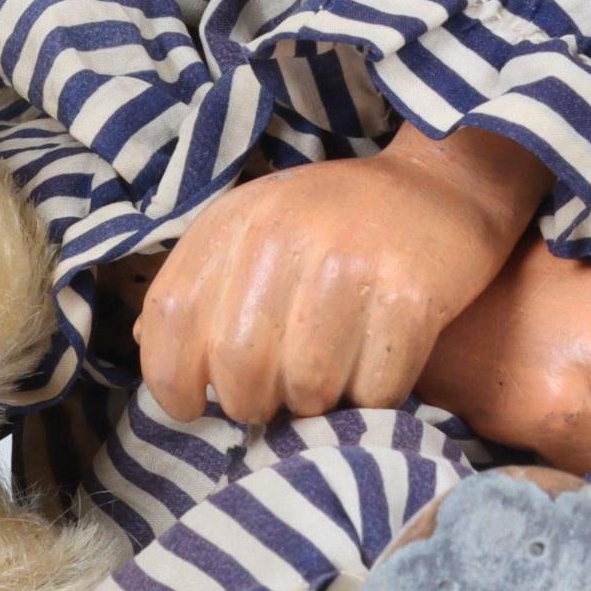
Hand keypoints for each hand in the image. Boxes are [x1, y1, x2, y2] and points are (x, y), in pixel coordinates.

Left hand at [138, 127, 543, 431]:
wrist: (445, 186)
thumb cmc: (340, 220)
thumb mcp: (259, 225)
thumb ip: (204, 281)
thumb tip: (146, 345)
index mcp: (236, 219)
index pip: (169, 317)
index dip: (172, 379)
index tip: (195, 405)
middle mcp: (284, 236)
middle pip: (239, 368)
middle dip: (255, 405)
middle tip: (278, 399)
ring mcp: (350, 264)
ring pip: (307, 388)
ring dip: (318, 405)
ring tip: (331, 378)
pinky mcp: (411, 296)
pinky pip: (374, 390)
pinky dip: (373, 399)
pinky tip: (375, 369)